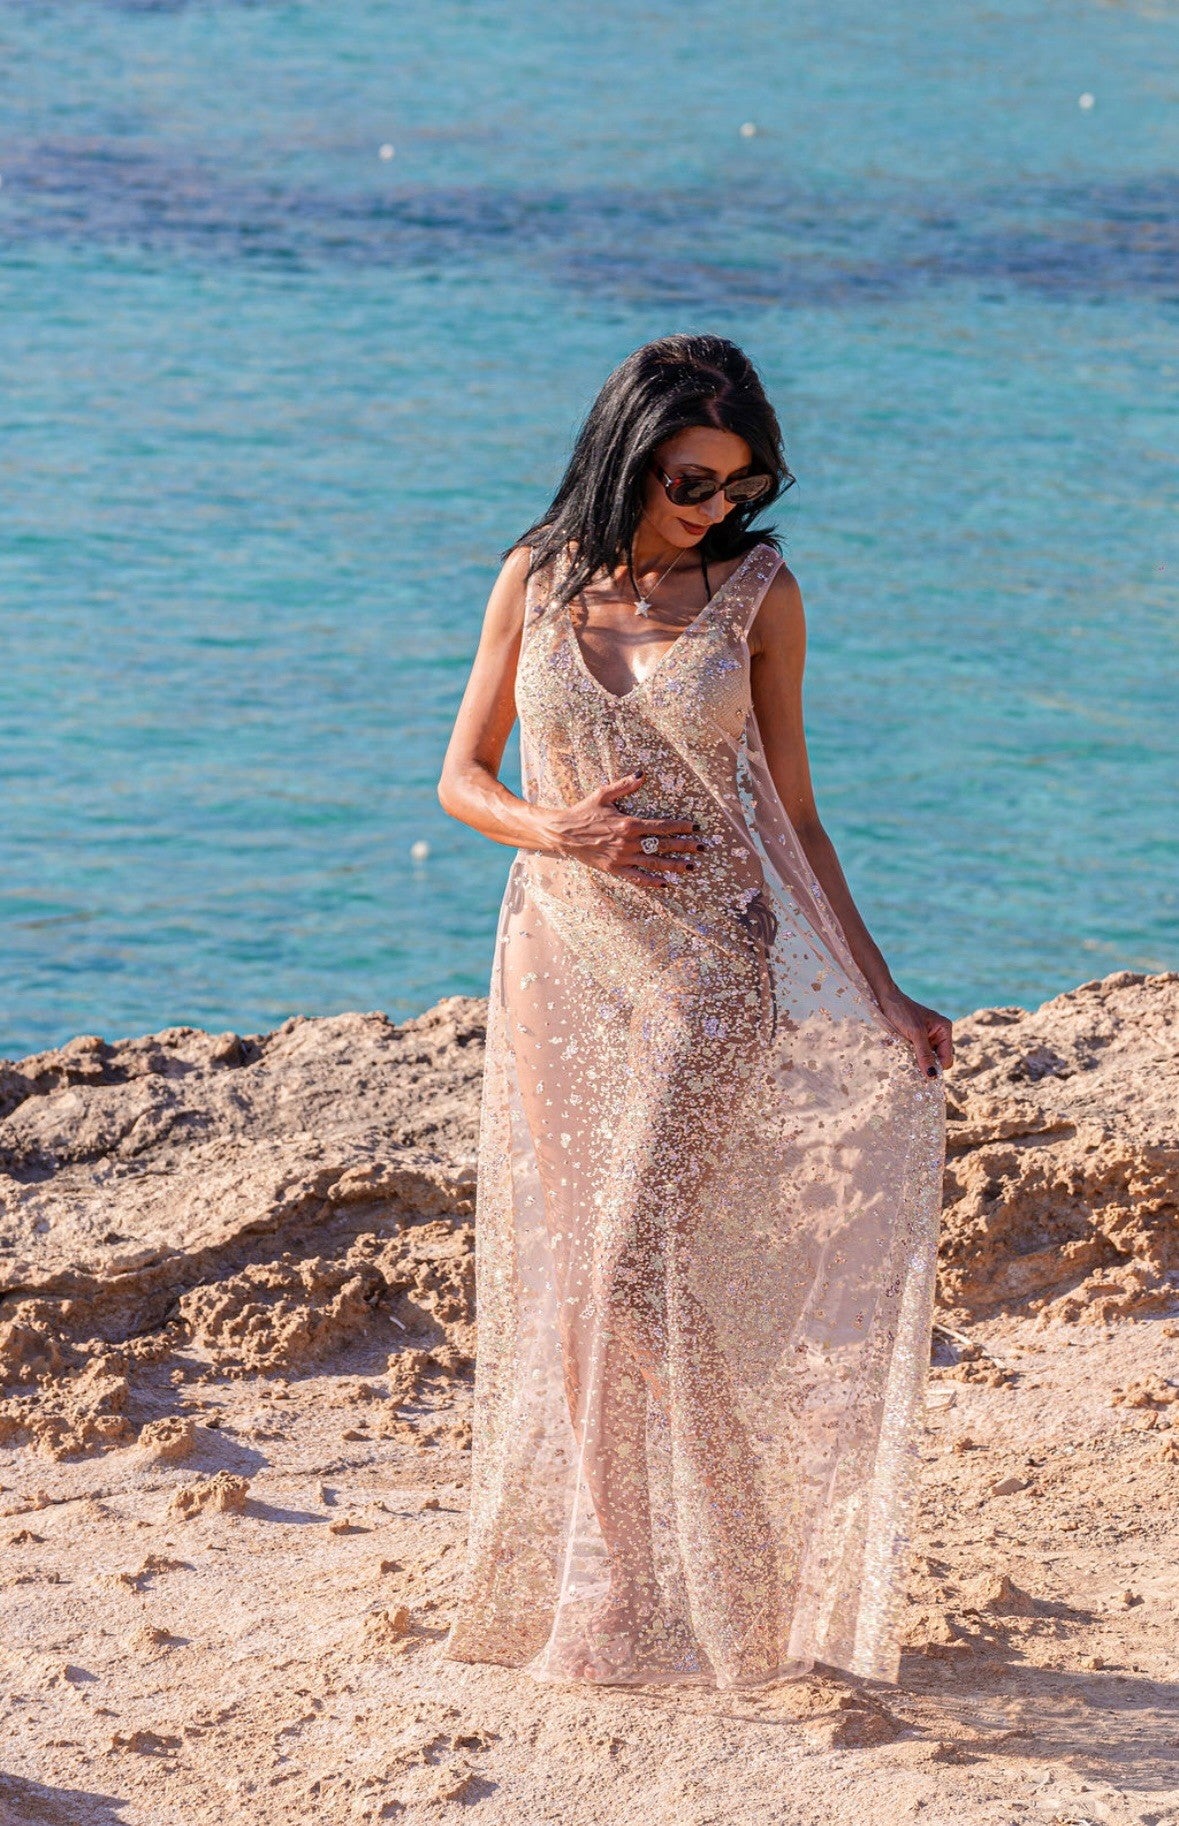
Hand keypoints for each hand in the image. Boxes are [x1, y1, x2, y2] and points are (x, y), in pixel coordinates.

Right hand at [546, 772, 702, 886]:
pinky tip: (665, 883)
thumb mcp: (603, 794)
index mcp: (629, 824)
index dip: (681, 827)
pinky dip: (652, 882)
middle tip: (702, 848)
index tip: (695, 828)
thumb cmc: (584, 812)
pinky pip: (637, 878)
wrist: (562, 833)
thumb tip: (642, 774)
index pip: (662, 826)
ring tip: (690, 867)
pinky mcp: (614, 869)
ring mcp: (622, 858)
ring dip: (674, 866)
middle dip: (685, 846)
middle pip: (663, 846)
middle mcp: (628, 843)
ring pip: (653, 863)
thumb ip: (624, 785)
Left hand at [876, 983, 953, 1078]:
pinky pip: (915, 1054)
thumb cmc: (902, 1011)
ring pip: (924, 1059)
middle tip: (910, 1064)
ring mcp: (927, 1037)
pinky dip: (907, 1055)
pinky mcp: (915, 1039)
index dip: (936, 1068)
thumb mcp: (915, 1033)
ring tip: (903, 1053)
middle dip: (924, 1064)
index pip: (946, 1058)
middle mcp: (938, 1034)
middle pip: (936, 1060)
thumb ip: (924, 1054)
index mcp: (944, 1030)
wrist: (885, 999)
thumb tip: (932, 1076)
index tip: (922, 1074)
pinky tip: (898, 1048)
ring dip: (914, 1060)